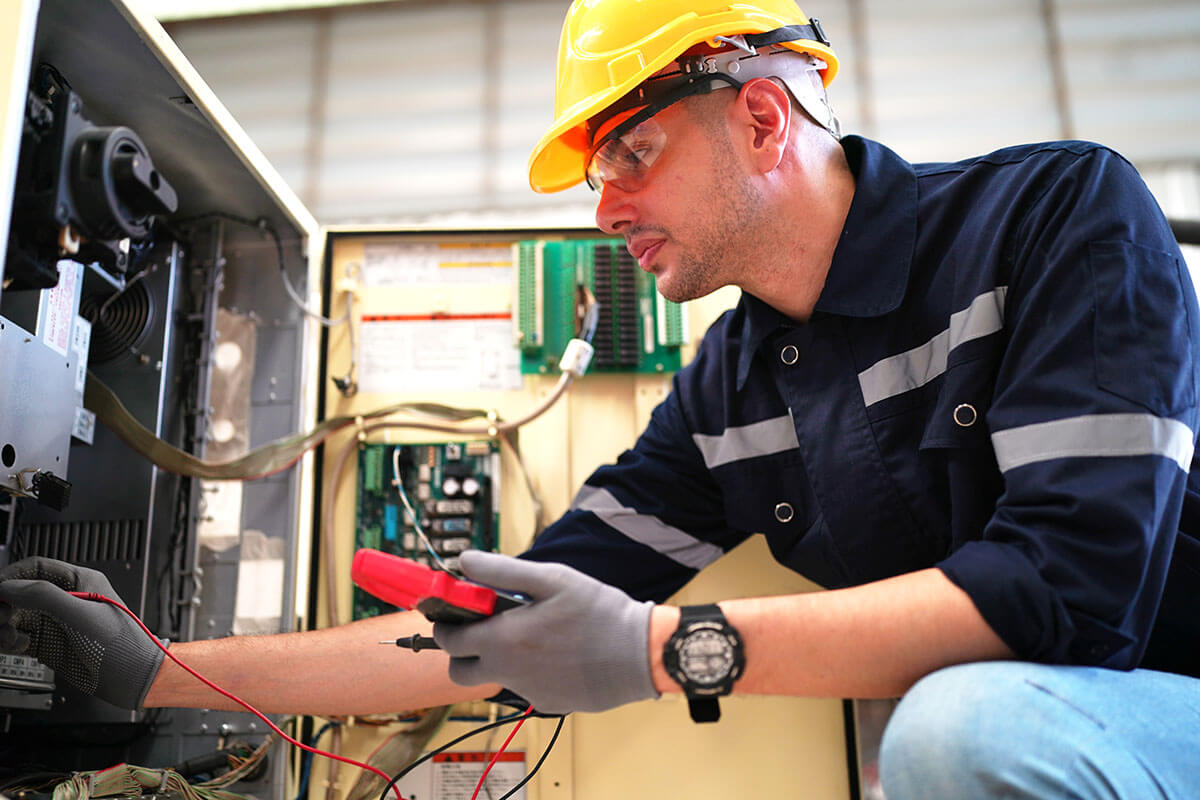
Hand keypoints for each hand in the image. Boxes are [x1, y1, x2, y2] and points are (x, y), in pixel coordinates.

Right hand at [0, 557, 164, 708]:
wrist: (133, 679)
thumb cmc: (121, 644)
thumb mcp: (81, 615)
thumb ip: (44, 596)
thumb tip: (8, 586)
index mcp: (80, 582)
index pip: (35, 568)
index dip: (11, 576)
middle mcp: (65, 599)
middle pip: (19, 593)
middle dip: (4, 604)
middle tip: (0, 619)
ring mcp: (56, 622)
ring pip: (14, 616)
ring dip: (3, 625)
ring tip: (7, 637)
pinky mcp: (49, 643)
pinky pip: (17, 636)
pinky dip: (9, 641)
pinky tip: (19, 646)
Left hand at [432, 551, 657, 713]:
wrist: (639, 654)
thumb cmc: (598, 612)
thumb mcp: (550, 579)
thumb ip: (501, 571)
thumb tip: (465, 561)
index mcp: (502, 640)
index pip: (448, 639)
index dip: (444, 624)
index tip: (452, 613)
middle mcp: (507, 672)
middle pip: (458, 670)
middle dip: (461, 650)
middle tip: (483, 628)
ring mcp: (526, 692)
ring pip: (491, 679)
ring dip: (495, 660)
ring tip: (525, 637)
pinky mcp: (546, 703)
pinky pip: (522, 688)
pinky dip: (527, 671)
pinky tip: (554, 654)